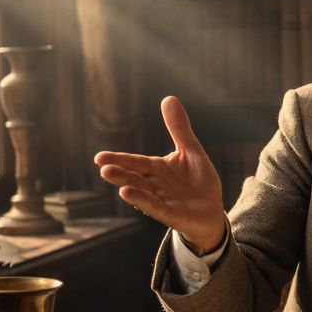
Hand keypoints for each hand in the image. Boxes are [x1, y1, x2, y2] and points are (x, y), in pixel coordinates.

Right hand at [93, 96, 226, 253]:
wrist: (213, 210)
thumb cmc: (199, 181)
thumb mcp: (192, 151)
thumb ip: (179, 129)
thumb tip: (168, 97)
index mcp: (157, 169)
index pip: (135, 162)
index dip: (119, 159)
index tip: (99, 158)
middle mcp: (155, 184)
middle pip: (134, 177)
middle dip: (119, 172)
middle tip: (102, 167)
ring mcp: (162, 200)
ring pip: (142, 192)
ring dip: (127, 186)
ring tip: (110, 177)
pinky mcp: (172, 214)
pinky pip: (156, 207)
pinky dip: (143, 201)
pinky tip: (127, 194)